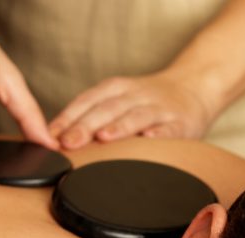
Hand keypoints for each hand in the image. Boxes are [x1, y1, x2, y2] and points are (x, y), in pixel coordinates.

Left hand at [49, 70, 215, 149]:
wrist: (195, 86)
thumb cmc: (148, 102)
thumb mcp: (118, 101)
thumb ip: (91, 116)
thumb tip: (56, 138)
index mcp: (116, 90)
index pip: (87, 102)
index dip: (67, 118)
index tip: (49, 137)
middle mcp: (135, 96)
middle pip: (107, 109)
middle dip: (86, 126)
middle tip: (68, 143)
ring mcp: (158, 109)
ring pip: (136, 116)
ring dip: (119, 127)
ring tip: (103, 139)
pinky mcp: (180, 123)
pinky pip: (168, 129)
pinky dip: (158, 134)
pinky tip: (148, 141)